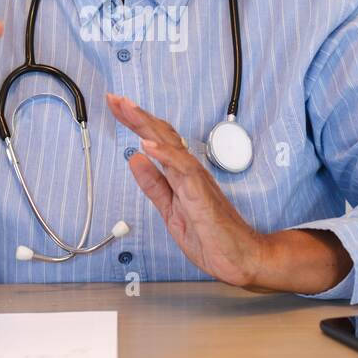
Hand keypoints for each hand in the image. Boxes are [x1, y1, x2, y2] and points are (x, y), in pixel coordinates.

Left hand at [106, 93, 265, 286]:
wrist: (240, 257)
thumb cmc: (211, 235)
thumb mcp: (170, 210)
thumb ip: (153, 185)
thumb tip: (135, 159)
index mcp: (181, 174)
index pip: (157, 141)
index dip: (137, 123)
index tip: (118, 108)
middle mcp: (189, 172)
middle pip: (162, 135)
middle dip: (137, 116)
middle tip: (116, 99)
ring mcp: (196, 181)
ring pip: (170, 145)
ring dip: (148, 126)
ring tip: (128, 110)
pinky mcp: (201, 196)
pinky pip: (183, 170)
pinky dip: (165, 156)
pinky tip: (148, 146)